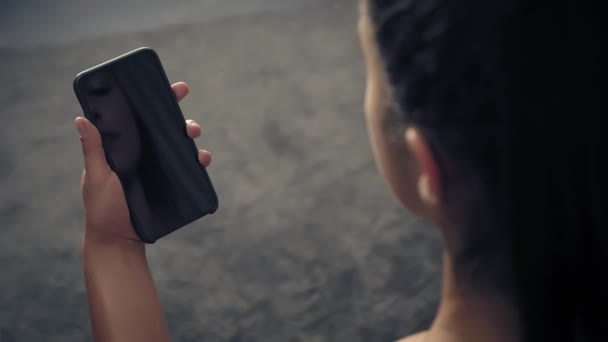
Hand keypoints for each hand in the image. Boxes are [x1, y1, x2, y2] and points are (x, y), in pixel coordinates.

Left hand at [75, 82, 210, 242]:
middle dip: (181, 119)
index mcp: (125, 146)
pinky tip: (202, 161)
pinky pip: (188, 169)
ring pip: (180, 146)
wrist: (119, 240)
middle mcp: (145, 153)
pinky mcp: (171, 184)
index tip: (175, 88)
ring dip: (191, 140)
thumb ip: (93, 150)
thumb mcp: (96, 177)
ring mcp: (159, 169)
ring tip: (195, 142)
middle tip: (188, 124)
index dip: (158, 100)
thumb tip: (82, 118)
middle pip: (166, 129)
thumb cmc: (102, 208)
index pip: (141, 117)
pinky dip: (199, 162)